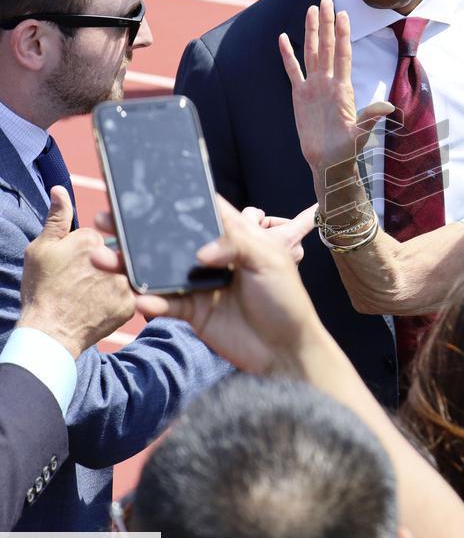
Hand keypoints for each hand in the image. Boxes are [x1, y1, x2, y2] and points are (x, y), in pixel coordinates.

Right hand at [19, 187, 134, 357]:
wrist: (48, 332)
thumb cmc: (42, 290)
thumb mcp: (41, 250)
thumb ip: (56, 219)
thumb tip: (60, 190)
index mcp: (90, 240)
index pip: (99, 236)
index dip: (88, 250)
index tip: (76, 265)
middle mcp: (112, 257)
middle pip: (117, 252)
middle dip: (106, 263)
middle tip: (85, 282)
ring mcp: (123, 282)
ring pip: (127, 272)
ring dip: (116, 279)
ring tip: (94, 293)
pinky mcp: (131, 304)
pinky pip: (134, 294)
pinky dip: (122, 298)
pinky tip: (104, 305)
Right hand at [93, 195, 327, 375]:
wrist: (286, 350)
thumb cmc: (286, 300)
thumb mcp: (270, 260)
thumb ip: (237, 244)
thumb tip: (200, 252)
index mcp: (234, 237)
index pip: (201, 211)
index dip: (176, 198)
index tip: (143, 187)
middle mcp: (212, 258)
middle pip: (169, 239)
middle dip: (136, 231)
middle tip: (105, 218)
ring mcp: (199, 285)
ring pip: (158, 271)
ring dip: (129, 265)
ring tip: (102, 258)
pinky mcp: (192, 313)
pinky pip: (165, 304)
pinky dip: (150, 301)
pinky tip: (138, 297)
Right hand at [278, 0, 393, 186]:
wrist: (328, 161)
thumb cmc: (347, 150)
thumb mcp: (360, 133)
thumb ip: (370, 117)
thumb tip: (388, 107)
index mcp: (343, 88)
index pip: (343, 54)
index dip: (343, 34)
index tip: (344, 13)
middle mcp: (329, 83)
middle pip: (327, 46)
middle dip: (327, 23)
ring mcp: (314, 87)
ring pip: (312, 52)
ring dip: (312, 31)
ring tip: (311, 10)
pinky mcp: (300, 95)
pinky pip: (293, 70)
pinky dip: (288, 55)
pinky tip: (283, 37)